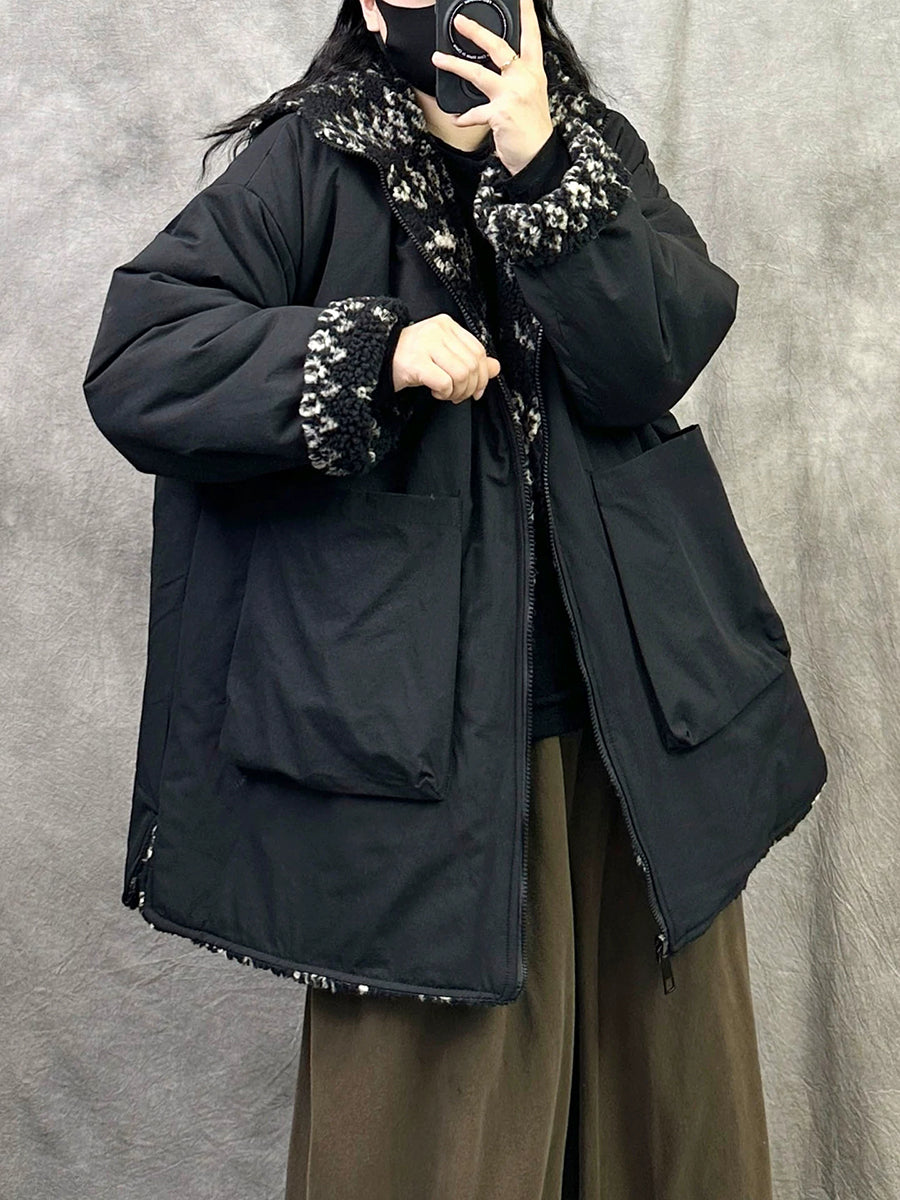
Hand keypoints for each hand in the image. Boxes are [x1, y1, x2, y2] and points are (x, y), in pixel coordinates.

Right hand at [392, 314, 500, 402]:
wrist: (377, 361)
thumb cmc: (412, 359)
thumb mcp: (444, 356)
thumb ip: (470, 359)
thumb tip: (496, 367)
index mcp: (447, 324)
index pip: (478, 350)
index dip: (482, 375)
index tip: (476, 391)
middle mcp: (438, 330)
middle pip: (472, 364)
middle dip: (470, 388)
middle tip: (458, 396)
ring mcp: (426, 344)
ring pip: (461, 374)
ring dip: (457, 392)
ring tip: (446, 394)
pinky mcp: (416, 362)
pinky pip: (444, 383)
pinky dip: (444, 393)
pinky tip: (435, 392)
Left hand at [430, 0, 553, 175]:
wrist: (538, 156)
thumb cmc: (533, 129)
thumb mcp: (531, 96)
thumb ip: (517, 79)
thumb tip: (497, 68)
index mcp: (534, 72)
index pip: (531, 36)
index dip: (526, 14)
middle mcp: (524, 79)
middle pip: (498, 47)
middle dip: (476, 31)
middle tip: (459, 22)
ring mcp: (511, 95)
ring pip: (477, 73)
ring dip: (454, 65)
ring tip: (438, 58)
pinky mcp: (499, 114)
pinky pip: (474, 113)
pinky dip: (464, 117)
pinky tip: (457, 119)